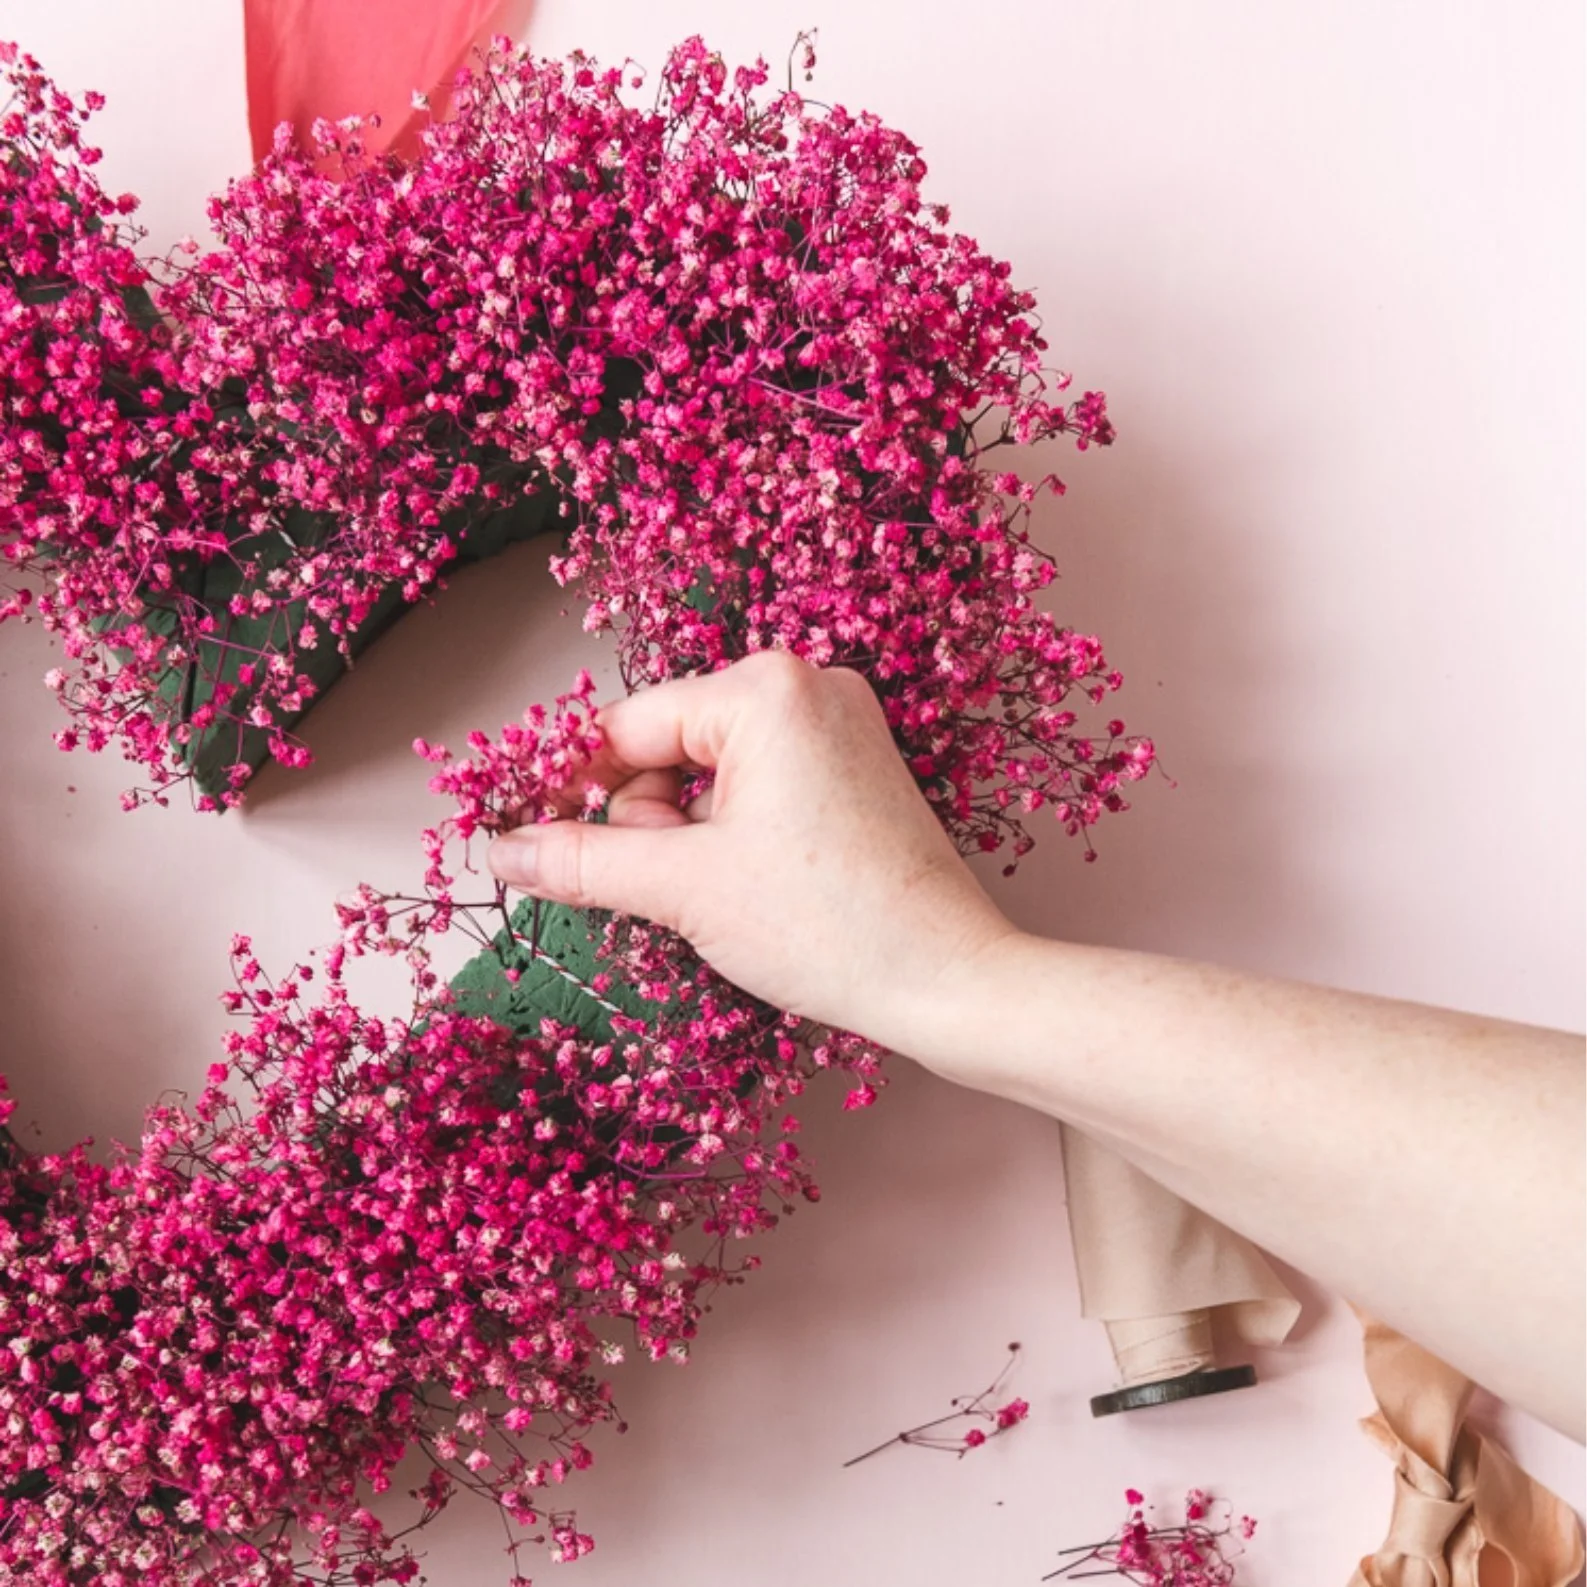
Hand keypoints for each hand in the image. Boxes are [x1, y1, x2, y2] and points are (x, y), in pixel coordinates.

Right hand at [486, 651, 1017, 1056]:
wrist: (947, 979)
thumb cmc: (828, 926)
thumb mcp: (683, 888)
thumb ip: (581, 860)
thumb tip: (502, 848)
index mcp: (765, 689)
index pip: (627, 728)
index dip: (574, 790)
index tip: (536, 842)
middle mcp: (807, 686)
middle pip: (669, 746)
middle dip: (654, 822)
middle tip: (681, 888)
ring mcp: (840, 725)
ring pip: (711, 773)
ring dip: (691, 836)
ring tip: (726, 897)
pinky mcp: (856, 768)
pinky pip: (759, 786)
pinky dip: (734, 835)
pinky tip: (757, 888)